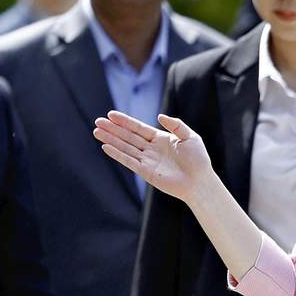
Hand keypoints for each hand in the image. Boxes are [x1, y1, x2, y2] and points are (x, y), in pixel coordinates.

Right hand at [93, 111, 211, 202]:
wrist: (199, 182)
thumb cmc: (198, 159)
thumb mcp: (190, 137)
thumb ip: (176, 125)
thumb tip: (159, 116)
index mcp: (161, 138)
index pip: (138, 128)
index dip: (125, 121)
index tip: (111, 114)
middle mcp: (151, 149)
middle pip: (128, 136)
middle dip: (113, 129)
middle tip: (98, 121)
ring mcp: (147, 160)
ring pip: (125, 147)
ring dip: (111, 139)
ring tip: (96, 131)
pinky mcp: (146, 172)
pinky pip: (129, 161)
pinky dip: (117, 154)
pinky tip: (106, 147)